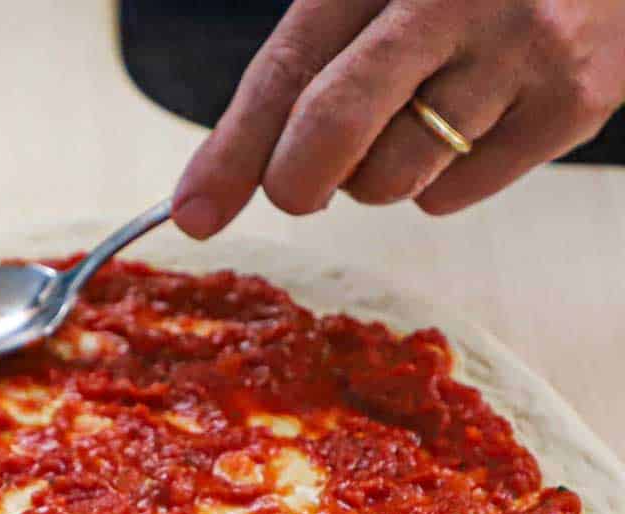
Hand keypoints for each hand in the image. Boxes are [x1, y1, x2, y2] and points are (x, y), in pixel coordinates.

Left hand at [173, 0, 624, 237]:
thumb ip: (304, 68)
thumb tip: (212, 187)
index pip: (289, 66)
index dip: (233, 150)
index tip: (194, 212)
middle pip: (332, 133)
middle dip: (296, 179)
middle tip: (300, 184)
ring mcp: (524, 52)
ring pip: (390, 180)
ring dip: (376, 174)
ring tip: (413, 117)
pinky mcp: (570, 105)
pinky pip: (451, 196)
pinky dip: (439, 181)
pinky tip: (466, 124)